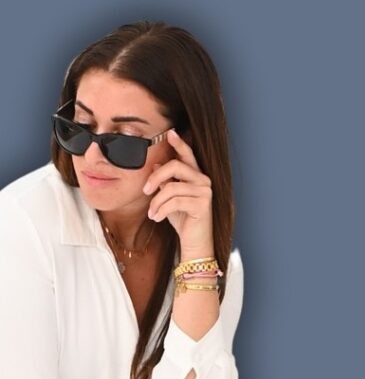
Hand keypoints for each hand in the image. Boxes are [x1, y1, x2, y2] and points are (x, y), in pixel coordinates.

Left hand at [143, 129, 214, 253]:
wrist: (194, 244)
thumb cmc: (183, 221)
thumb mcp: (171, 198)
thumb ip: (167, 181)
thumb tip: (157, 162)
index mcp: (196, 176)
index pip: (187, 155)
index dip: (179, 143)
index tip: (170, 133)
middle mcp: (203, 180)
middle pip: (175, 166)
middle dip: (156, 177)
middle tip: (145, 190)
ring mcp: (204, 192)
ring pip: (172, 187)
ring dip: (156, 201)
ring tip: (151, 213)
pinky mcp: (202, 204)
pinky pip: (175, 201)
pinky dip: (161, 210)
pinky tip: (157, 218)